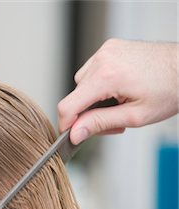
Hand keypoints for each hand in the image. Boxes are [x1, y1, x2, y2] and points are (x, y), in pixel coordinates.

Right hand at [58, 39, 177, 144]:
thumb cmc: (170, 89)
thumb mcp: (134, 116)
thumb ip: (100, 124)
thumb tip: (75, 133)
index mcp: (106, 76)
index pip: (68, 106)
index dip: (66, 124)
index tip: (71, 135)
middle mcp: (102, 59)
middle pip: (76, 95)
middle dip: (88, 113)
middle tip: (113, 121)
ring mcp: (105, 51)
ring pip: (82, 83)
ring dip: (93, 97)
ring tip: (118, 103)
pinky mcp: (109, 48)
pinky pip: (92, 70)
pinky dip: (99, 83)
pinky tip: (117, 88)